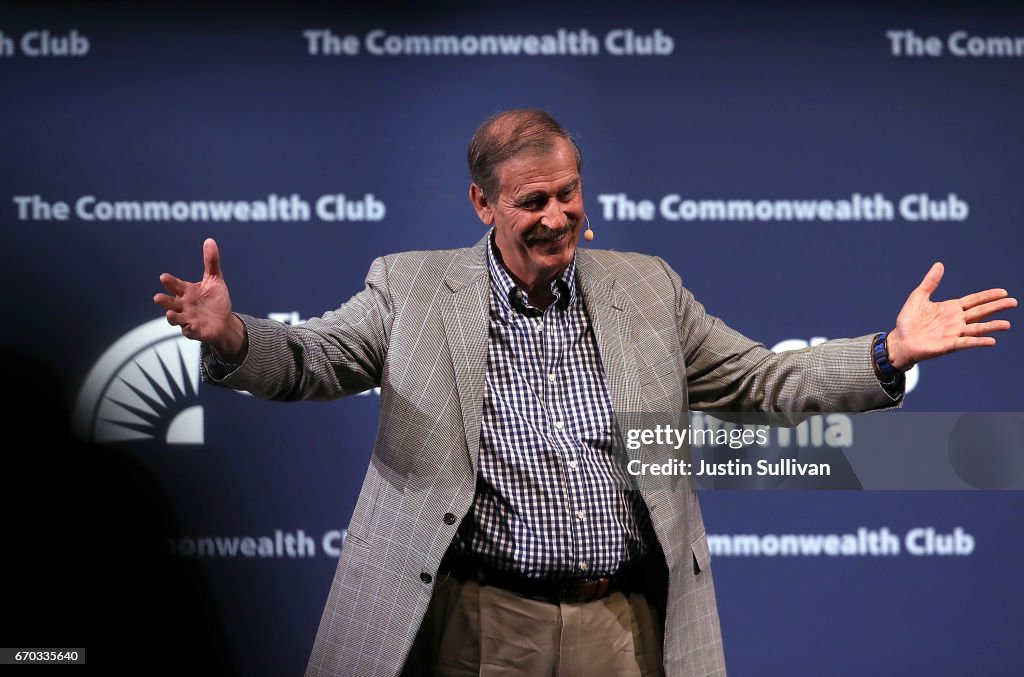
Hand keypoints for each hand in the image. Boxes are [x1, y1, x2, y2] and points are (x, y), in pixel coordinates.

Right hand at [153, 238, 246, 361]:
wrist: (224, 322)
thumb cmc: (215, 300)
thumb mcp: (214, 280)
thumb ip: (211, 262)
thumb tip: (210, 240)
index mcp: (187, 291)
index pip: (176, 285)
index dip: (170, 282)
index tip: (164, 277)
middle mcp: (184, 305)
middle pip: (170, 303)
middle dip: (164, 301)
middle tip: (157, 298)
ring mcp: (188, 319)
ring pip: (176, 319)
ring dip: (172, 317)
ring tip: (170, 315)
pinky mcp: (196, 331)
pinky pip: (190, 331)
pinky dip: (189, 330)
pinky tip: (190, 327)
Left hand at [886, 262, 1015, 369]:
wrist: (900, 341)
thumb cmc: (909, 321)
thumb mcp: (918, 297)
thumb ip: (930, 282)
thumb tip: (939, 264)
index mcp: (951, 308)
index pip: (974, 300)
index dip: (988, 296)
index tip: (1003, 292)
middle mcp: (956, 321)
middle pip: (980, 312)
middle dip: (996, 307)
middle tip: (1013, 302)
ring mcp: (953, 333)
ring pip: (977, 328)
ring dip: (992, 326)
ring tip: (1007, 324)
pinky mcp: (948, 345)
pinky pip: (966, 342)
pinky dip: (978, 341)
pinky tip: (991, 340)